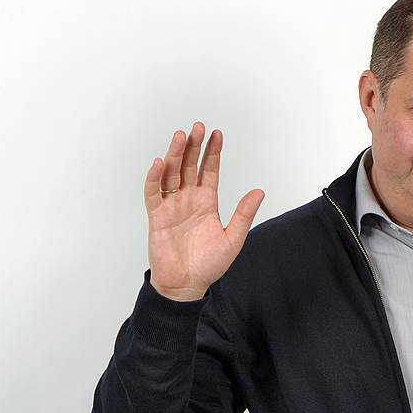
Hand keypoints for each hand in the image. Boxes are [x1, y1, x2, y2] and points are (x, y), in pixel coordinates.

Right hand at [143, 122, 264, 300]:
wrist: (186, 285)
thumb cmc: (208, 264)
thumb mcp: (233, 238)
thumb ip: (243, 214)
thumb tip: (259, 191)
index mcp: (206, 201)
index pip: (209, 170)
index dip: (212, 152)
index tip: (217, 134)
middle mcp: (188, 199)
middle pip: (188, 166)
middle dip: (193, 146)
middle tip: (197, 127)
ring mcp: (171, 206)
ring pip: (171, 174)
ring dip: (174, 155)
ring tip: (180, 136)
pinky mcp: (157, 216)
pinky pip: (153, 193)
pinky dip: (154, 178)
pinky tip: (159, 163)